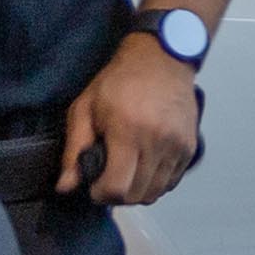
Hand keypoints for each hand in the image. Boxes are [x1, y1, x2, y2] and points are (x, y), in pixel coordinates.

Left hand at [58, 32, 204, 206]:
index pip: (117, 187)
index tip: (94, 185)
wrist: (162, 59)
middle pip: (137, 195)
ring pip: (156, 192)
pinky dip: (155, 182)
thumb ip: (74, 150)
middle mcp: (157, 141)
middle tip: (107, 180)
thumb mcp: (85, 108)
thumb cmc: (120, 81)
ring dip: (137, 191)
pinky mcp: (189, 147)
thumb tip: (65, 185)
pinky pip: (171, 182)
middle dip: (118, 195)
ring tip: (126, 173)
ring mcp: (177, 146)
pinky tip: (143, 166)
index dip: (101, 194)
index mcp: (127, 131)